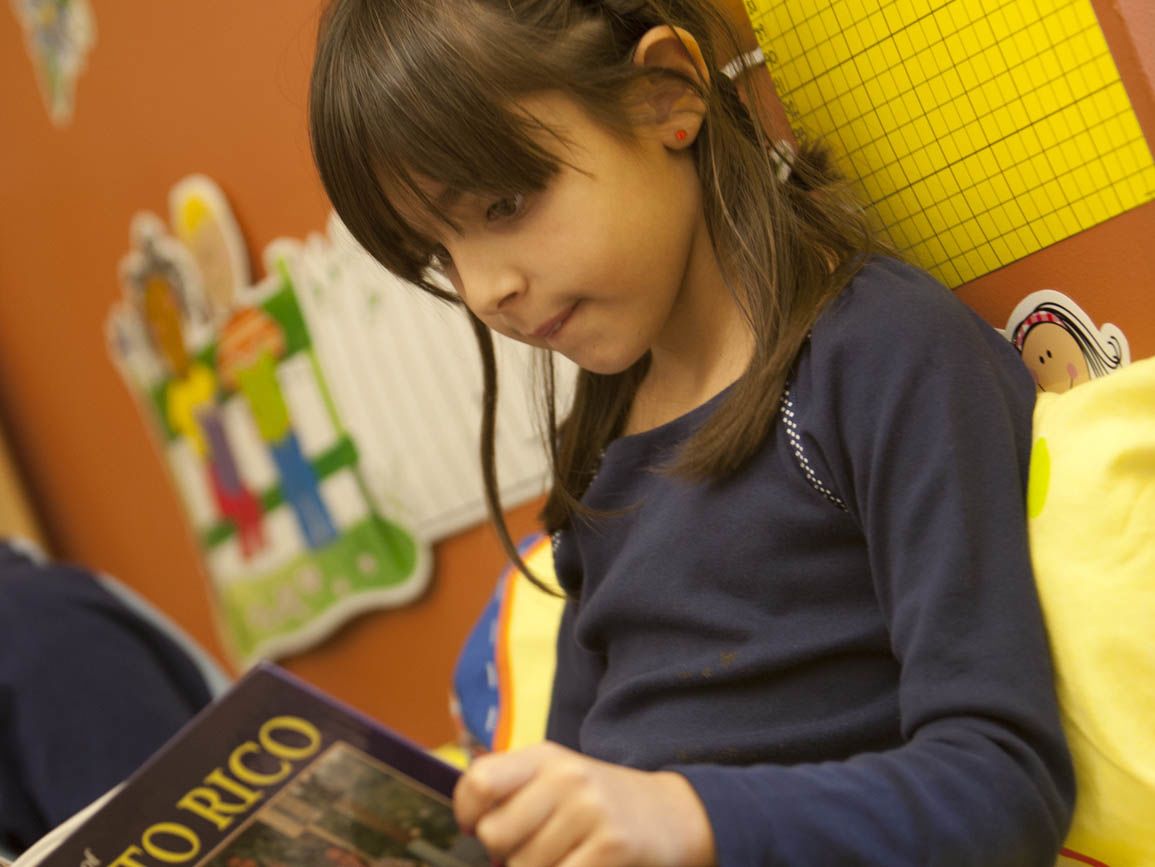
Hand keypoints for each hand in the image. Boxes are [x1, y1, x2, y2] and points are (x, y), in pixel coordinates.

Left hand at [453, 741, 715, 866]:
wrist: (675, 816)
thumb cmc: (601, 805)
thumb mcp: (559, 780)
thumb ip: (514, 794)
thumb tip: (473, 831)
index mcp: (545, 757)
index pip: (479, 781)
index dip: (467, 813)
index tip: (475, 827)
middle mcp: (566, 777)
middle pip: (495, 835)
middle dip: (506, 855)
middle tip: (534, 850)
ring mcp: (590, 811)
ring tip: (567, 858)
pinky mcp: (611, 847)